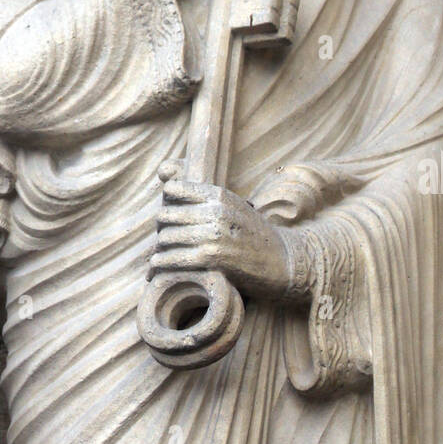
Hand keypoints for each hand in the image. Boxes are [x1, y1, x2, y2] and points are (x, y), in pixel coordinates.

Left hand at [150, 161, 291, 301]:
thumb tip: (162, 171)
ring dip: (158, 251)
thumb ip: (202, 194)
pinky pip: (173, 259)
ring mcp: (214, 234)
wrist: (286, 263)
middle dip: (161, 231)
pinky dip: (159, 266)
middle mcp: (215, 211)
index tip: (169, 220)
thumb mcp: (234, 206)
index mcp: (219, 195)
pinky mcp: (213, 259)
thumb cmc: (256, 236)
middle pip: (166, 216)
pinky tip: (155, 273)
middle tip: (163, 244)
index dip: (167, 205)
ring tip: (158, 261)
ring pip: (166, 238)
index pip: (174, 190)